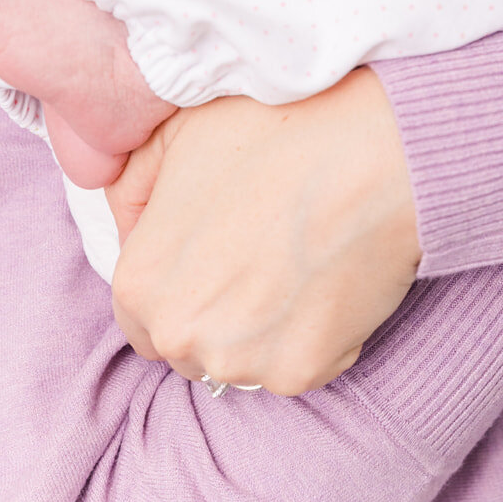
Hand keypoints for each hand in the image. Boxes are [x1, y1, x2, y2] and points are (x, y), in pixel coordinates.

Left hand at [105, 68, 421, 396]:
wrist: (375, 150)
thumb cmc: (277, 129)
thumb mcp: (178, 133)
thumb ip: (132, 187)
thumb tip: (127, 224)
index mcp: (139, 283)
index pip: (138, 314)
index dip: (177, 278)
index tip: (213, 248)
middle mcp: (181, 334)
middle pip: (188, 343)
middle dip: (214, 308)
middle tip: (259, 250)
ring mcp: (243, 360)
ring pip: (241, 358)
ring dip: (260, 326)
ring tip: (297, 258)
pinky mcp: (303, 372)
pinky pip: (296, 361)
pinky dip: (311, 332)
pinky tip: (328, 275)